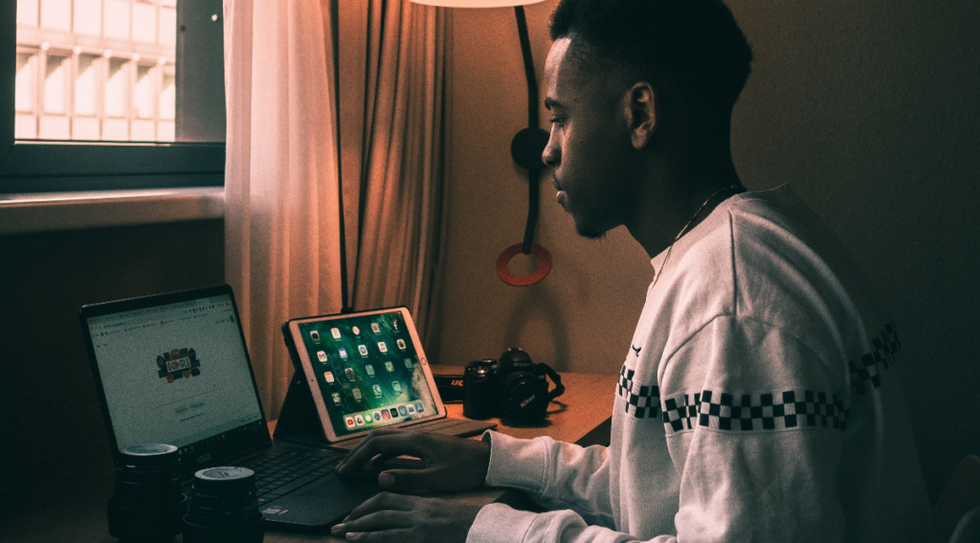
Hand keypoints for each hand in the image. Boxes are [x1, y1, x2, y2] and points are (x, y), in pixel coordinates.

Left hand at [330, 492, 480, 542]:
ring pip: (380, 519)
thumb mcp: (444, 518)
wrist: (489, 528)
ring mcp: (419, 521)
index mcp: (424, 502)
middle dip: (356, 514)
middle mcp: (418, 509)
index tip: (355, 514)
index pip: (389, 497)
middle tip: (338, 524)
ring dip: (356, 525)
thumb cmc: (471, 526)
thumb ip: (425, 518)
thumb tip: (408, 524)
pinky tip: (355, 539)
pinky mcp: (421, 534)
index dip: (368, 504)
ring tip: (340, 532)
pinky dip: (369, 537)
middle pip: (380, 505)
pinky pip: (389, 535)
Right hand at [336, 429, 490, 491]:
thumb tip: (379, 477)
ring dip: (367, 451)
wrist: (488, 461)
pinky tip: (377, 467)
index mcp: (415, 440)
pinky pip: (395, 445)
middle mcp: (414, 435)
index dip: (356, 457)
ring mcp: (419, 438)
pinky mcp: (424, 444)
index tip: (343, 471)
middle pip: (376, 437)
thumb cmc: (465, 470)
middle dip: (356, 452)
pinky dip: (380, 453)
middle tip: (342, 469)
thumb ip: (407, 478)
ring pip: (385, 439)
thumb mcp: (436, 479)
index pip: (375, 444)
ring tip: (354, 468)